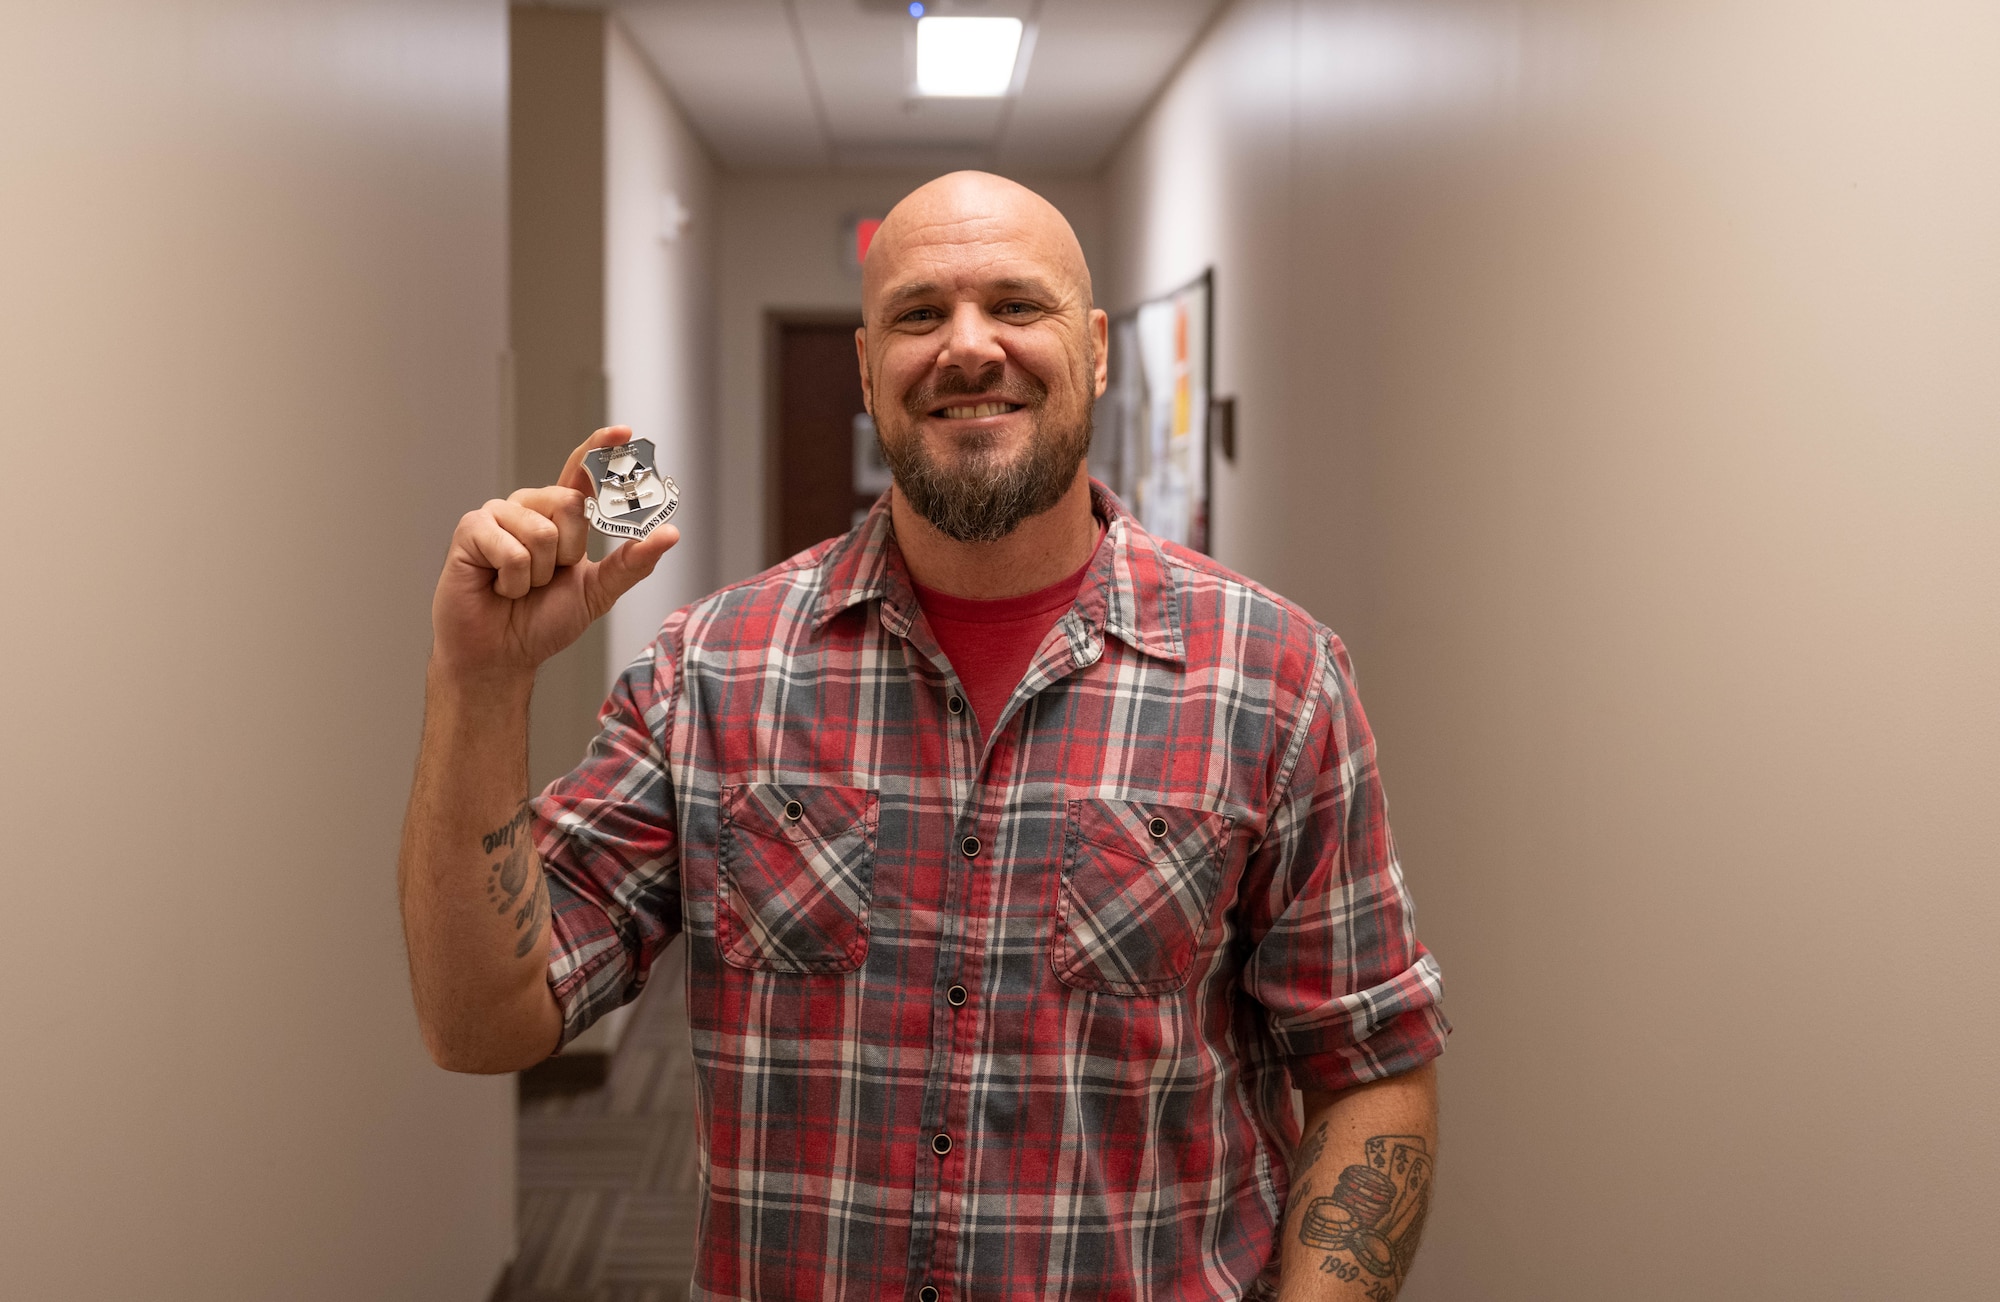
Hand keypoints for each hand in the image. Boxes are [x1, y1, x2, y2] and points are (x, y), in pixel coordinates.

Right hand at [429, 426, 678, 683]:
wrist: (503, 653)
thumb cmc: (543, 621)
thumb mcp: (598, 592)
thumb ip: (632, 562)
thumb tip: (669, 534)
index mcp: (560, 515)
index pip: (583, 471)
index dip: (601, 447)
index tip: (625, 432)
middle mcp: (530, 506)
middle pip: (570, 503)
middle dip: (569, 552)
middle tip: (549, 576)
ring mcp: (499, 514)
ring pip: (542, 531)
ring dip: (538, 574)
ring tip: (520, 585)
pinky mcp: (471, 529)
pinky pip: (511, 548)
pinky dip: (512, 579)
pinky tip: (498, 586)